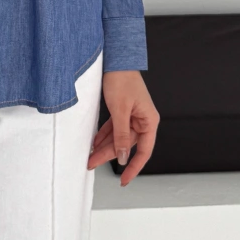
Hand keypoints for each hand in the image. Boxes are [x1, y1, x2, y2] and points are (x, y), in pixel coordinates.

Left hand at [87, 69, 159, 186]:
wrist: (116, 59)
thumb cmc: (122, 80)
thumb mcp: (120, 110)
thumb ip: (121, 135)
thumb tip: (124, 155)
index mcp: (149, 121)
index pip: (144, 151)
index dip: (133, 167)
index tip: (124, 180)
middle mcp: (143, 120)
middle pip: (127, 145)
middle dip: (109, 156)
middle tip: (92, 164)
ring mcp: (133, 116)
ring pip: (118, 138)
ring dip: (104, 147)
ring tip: (89, 156)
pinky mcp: (123, 111)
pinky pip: (114, 129)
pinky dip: (104, 136)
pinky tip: (94, 143)